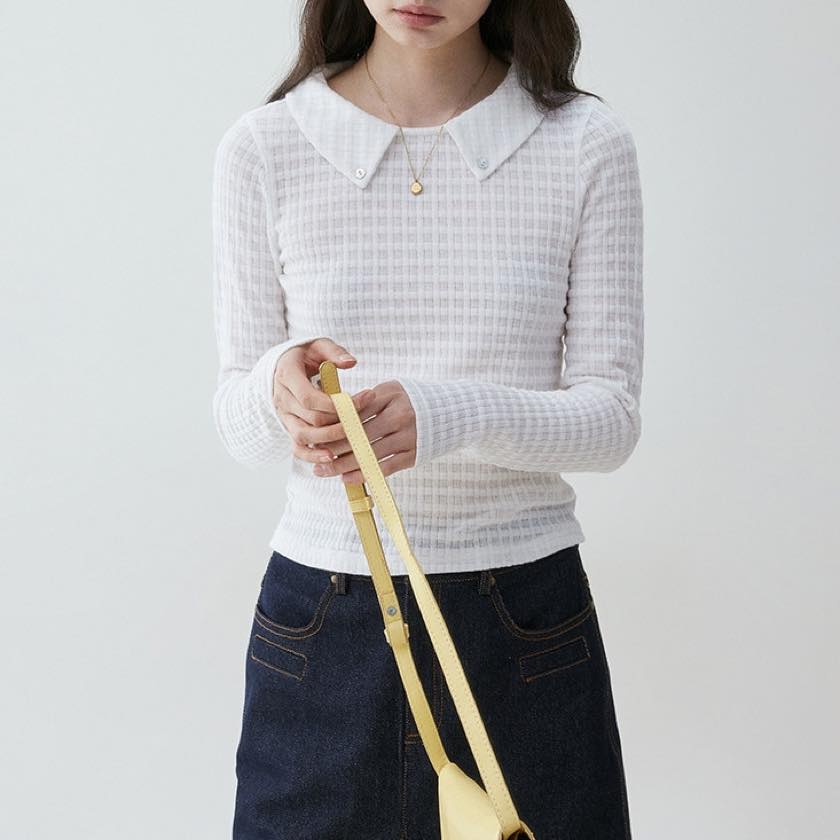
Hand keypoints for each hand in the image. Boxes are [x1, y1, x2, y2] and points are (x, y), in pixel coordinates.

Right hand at [272, 337, 375, 468]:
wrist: (284, 366)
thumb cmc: (306, 355)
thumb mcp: (318, 345)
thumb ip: (334, 352)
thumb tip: (352, 362)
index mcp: (287, 375)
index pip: (309, 397)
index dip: (336, 404)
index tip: (362, 400)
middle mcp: (282, 398)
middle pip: (311, 419)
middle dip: (341, 422)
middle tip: (365, 419)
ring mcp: (284, 415)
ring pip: (303, 436)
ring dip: (329, 441)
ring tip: (353, 441)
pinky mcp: (289, 427)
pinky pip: (297, 447)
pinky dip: (312, 456)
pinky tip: (332, 458)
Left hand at [311, 379, 416, 484]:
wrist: (447, 413)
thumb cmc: (408, 401)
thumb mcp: (388, 392)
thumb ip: (364, 402)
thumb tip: (332, 417)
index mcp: (389, 395)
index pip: (354, 412)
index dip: (333, 425)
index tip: (315, 434)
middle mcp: (399, 415)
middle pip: (358, 435)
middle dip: (333, 448)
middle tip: (314, 456)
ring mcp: (407, 436)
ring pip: (368, 454)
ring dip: (343, 465)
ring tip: (325, 470)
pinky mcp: (412, 454)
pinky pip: (384, 468)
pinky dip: (363, 474)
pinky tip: (347, 478)